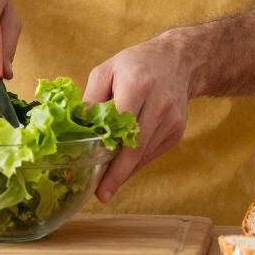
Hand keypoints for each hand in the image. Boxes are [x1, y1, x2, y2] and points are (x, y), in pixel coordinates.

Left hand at [84, 35, 192, 201]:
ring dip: (125, 171)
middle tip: (102, 194)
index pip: (121, 126)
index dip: (108, 154)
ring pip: (144, 155)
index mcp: (138, 86)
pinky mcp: (177, 131)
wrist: (177, 60)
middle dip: (118, 174)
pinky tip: (123, 166)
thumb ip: (91, 98)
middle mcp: (159, 104)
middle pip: (136, 147)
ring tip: (107, 183)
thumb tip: (77, 127)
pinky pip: (152, 153)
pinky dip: (136, 162)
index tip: (95, 175)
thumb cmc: (135, 64)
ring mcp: (171, 120)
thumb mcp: (106, 70)